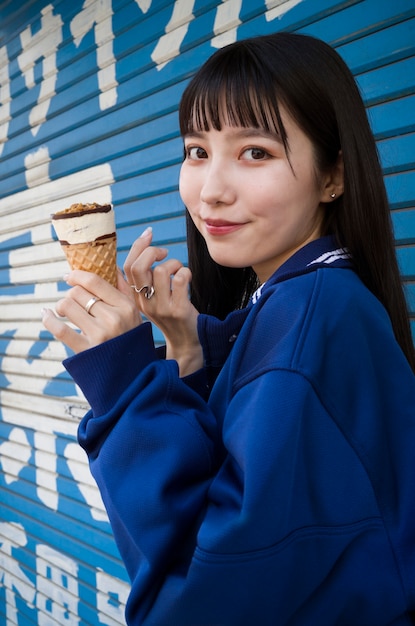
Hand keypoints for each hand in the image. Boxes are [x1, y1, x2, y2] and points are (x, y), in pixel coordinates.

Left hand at [42, 269, 141, 353]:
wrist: (133, 373)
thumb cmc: (131, 338)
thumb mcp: (135, 312)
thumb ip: (124, 288)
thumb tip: (111, 265)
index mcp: (126, 306)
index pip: (95, 281)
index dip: (77, 275)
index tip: (69, 276)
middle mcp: (114, 319)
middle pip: (77, 292)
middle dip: (70, 294)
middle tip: (71, 301)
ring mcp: (100, 335)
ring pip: (67, 306)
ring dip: (60, 306)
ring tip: (64, 311)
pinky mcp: (86, 351)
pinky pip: (60, 329)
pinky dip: (49, 319)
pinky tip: (47, 315)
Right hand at [124, 228, 202, 376]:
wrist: (186, 343)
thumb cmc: (170, 317)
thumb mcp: (148, 302)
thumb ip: (138, 284)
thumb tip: (127, 259)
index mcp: (135, 298)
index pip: (127, 267)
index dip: (138, 246)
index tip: (149, 233)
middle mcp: (144, 302)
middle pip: (139, 266)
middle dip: (153, 251)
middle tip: (165, 254)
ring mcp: (160, 307)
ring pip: (160, 270)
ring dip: (174, 264)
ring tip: (178, 272)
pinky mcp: (178, 310)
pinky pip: (180, 279)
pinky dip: (186, 272)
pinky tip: (187, 279)